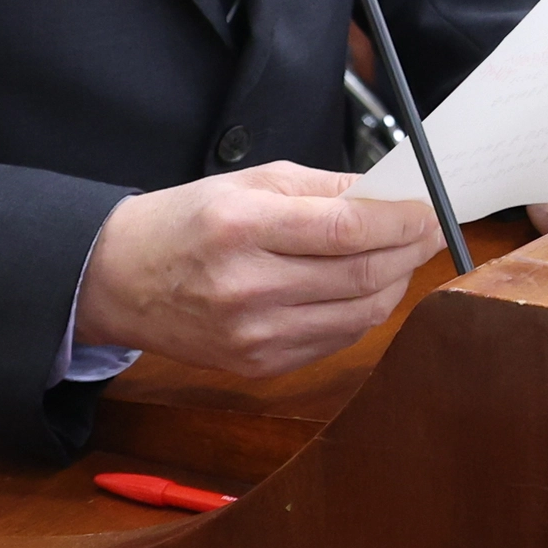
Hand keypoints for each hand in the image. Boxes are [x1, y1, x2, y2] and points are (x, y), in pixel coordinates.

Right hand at [77, 163, 437, 375]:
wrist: (118, 280)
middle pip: (361, 275)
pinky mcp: (258, 365)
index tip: (428, 209)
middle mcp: (247, 287)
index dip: (401, 221)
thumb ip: (324, 188)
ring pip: (359, 314)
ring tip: (404, 256)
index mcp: (242, 228)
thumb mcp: (250, 182)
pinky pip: (336, 340)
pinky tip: (368, 288)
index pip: (346, 229)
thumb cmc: (185, 223)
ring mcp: (253, 335)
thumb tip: (389, 193)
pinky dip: (364, 312)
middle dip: (410, 250)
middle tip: (430, 230)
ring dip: (395, 283)